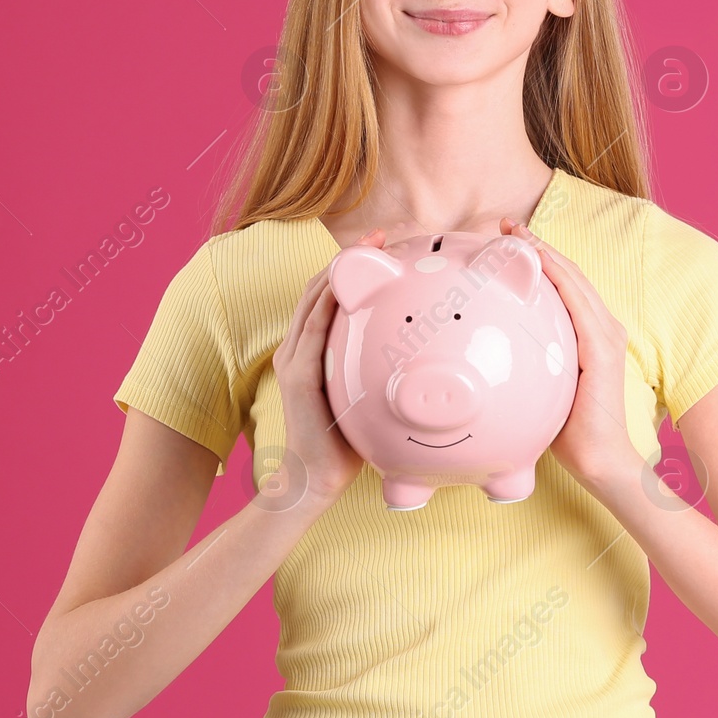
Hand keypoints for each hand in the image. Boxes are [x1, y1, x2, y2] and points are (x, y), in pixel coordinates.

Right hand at [265, 227, 385, 510]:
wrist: (314, 482)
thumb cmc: (346, 446)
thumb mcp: (366, 399)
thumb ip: (381, 376)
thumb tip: (423, 362)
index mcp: (313, 350)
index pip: (331, 297)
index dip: (356, 268)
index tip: (388, 246)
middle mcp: (298, 347)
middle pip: (321, 287)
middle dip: (353, 256)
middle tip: (385, 234)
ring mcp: (294, 358)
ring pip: (314, 298)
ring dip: (342, 268)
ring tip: (371, 245)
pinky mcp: (297, 375)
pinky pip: (314, 328)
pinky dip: (329, 301)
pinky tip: (351, 284)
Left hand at [500, 217, 638, 494]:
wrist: (599, 462)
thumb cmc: (568, 431)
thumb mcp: (541, 386)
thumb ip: (526, 364)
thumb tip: (485, 357)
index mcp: (589, 333)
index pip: (562, 285)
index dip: (536, 258)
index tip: (504, 240)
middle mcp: (602, 326)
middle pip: (567, 273)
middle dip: (535, 245)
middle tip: (503, 225)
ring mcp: (605, 334)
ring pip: (571, 279)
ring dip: (543, 251)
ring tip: (514, 232)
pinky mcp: (601, 347)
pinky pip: (576, 302)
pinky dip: (556, 276)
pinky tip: (535, 260)